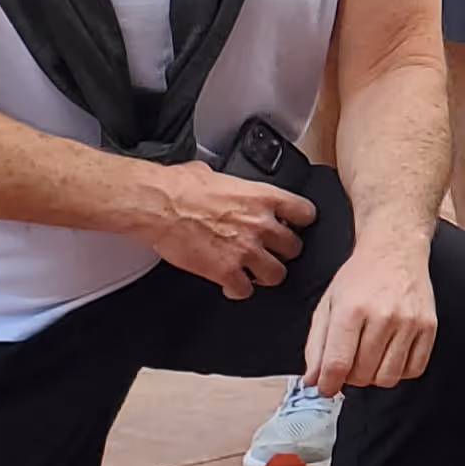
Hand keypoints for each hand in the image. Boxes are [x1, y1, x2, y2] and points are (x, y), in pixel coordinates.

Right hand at [141, 162, 311, 298]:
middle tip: (269, 252)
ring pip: (276, 274)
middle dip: (282, 252)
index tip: (293, 226)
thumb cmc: (180, 187)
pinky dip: (237, 290)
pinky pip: (244, 290)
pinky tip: (231, 285)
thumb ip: (235, 187)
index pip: (306, 213)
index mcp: (263, 197)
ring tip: (253, 272)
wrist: (158, 205)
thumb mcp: (218, 175)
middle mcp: (261, 225)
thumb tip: (227, 187)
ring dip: (265, 274)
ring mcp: (246, 250)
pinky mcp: (226, 271)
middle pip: (294, 248)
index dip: (300, 222)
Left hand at [300, 231, 436, 392]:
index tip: (325, 388)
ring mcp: (409, 322)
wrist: (395, 251)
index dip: (328, 384)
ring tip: (369, 359)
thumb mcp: (327, 306)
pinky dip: (399, 371)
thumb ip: (316, 346)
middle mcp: (383, 316)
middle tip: (349, 363)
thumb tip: (313, 381)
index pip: (338, 363)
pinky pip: (414, 370)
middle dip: (350, 377)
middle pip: (362, 374)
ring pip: (388, 377)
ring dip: (374, 376)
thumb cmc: (359, 278)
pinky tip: (390, 355)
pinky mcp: (429, 326)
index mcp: (351, 309)